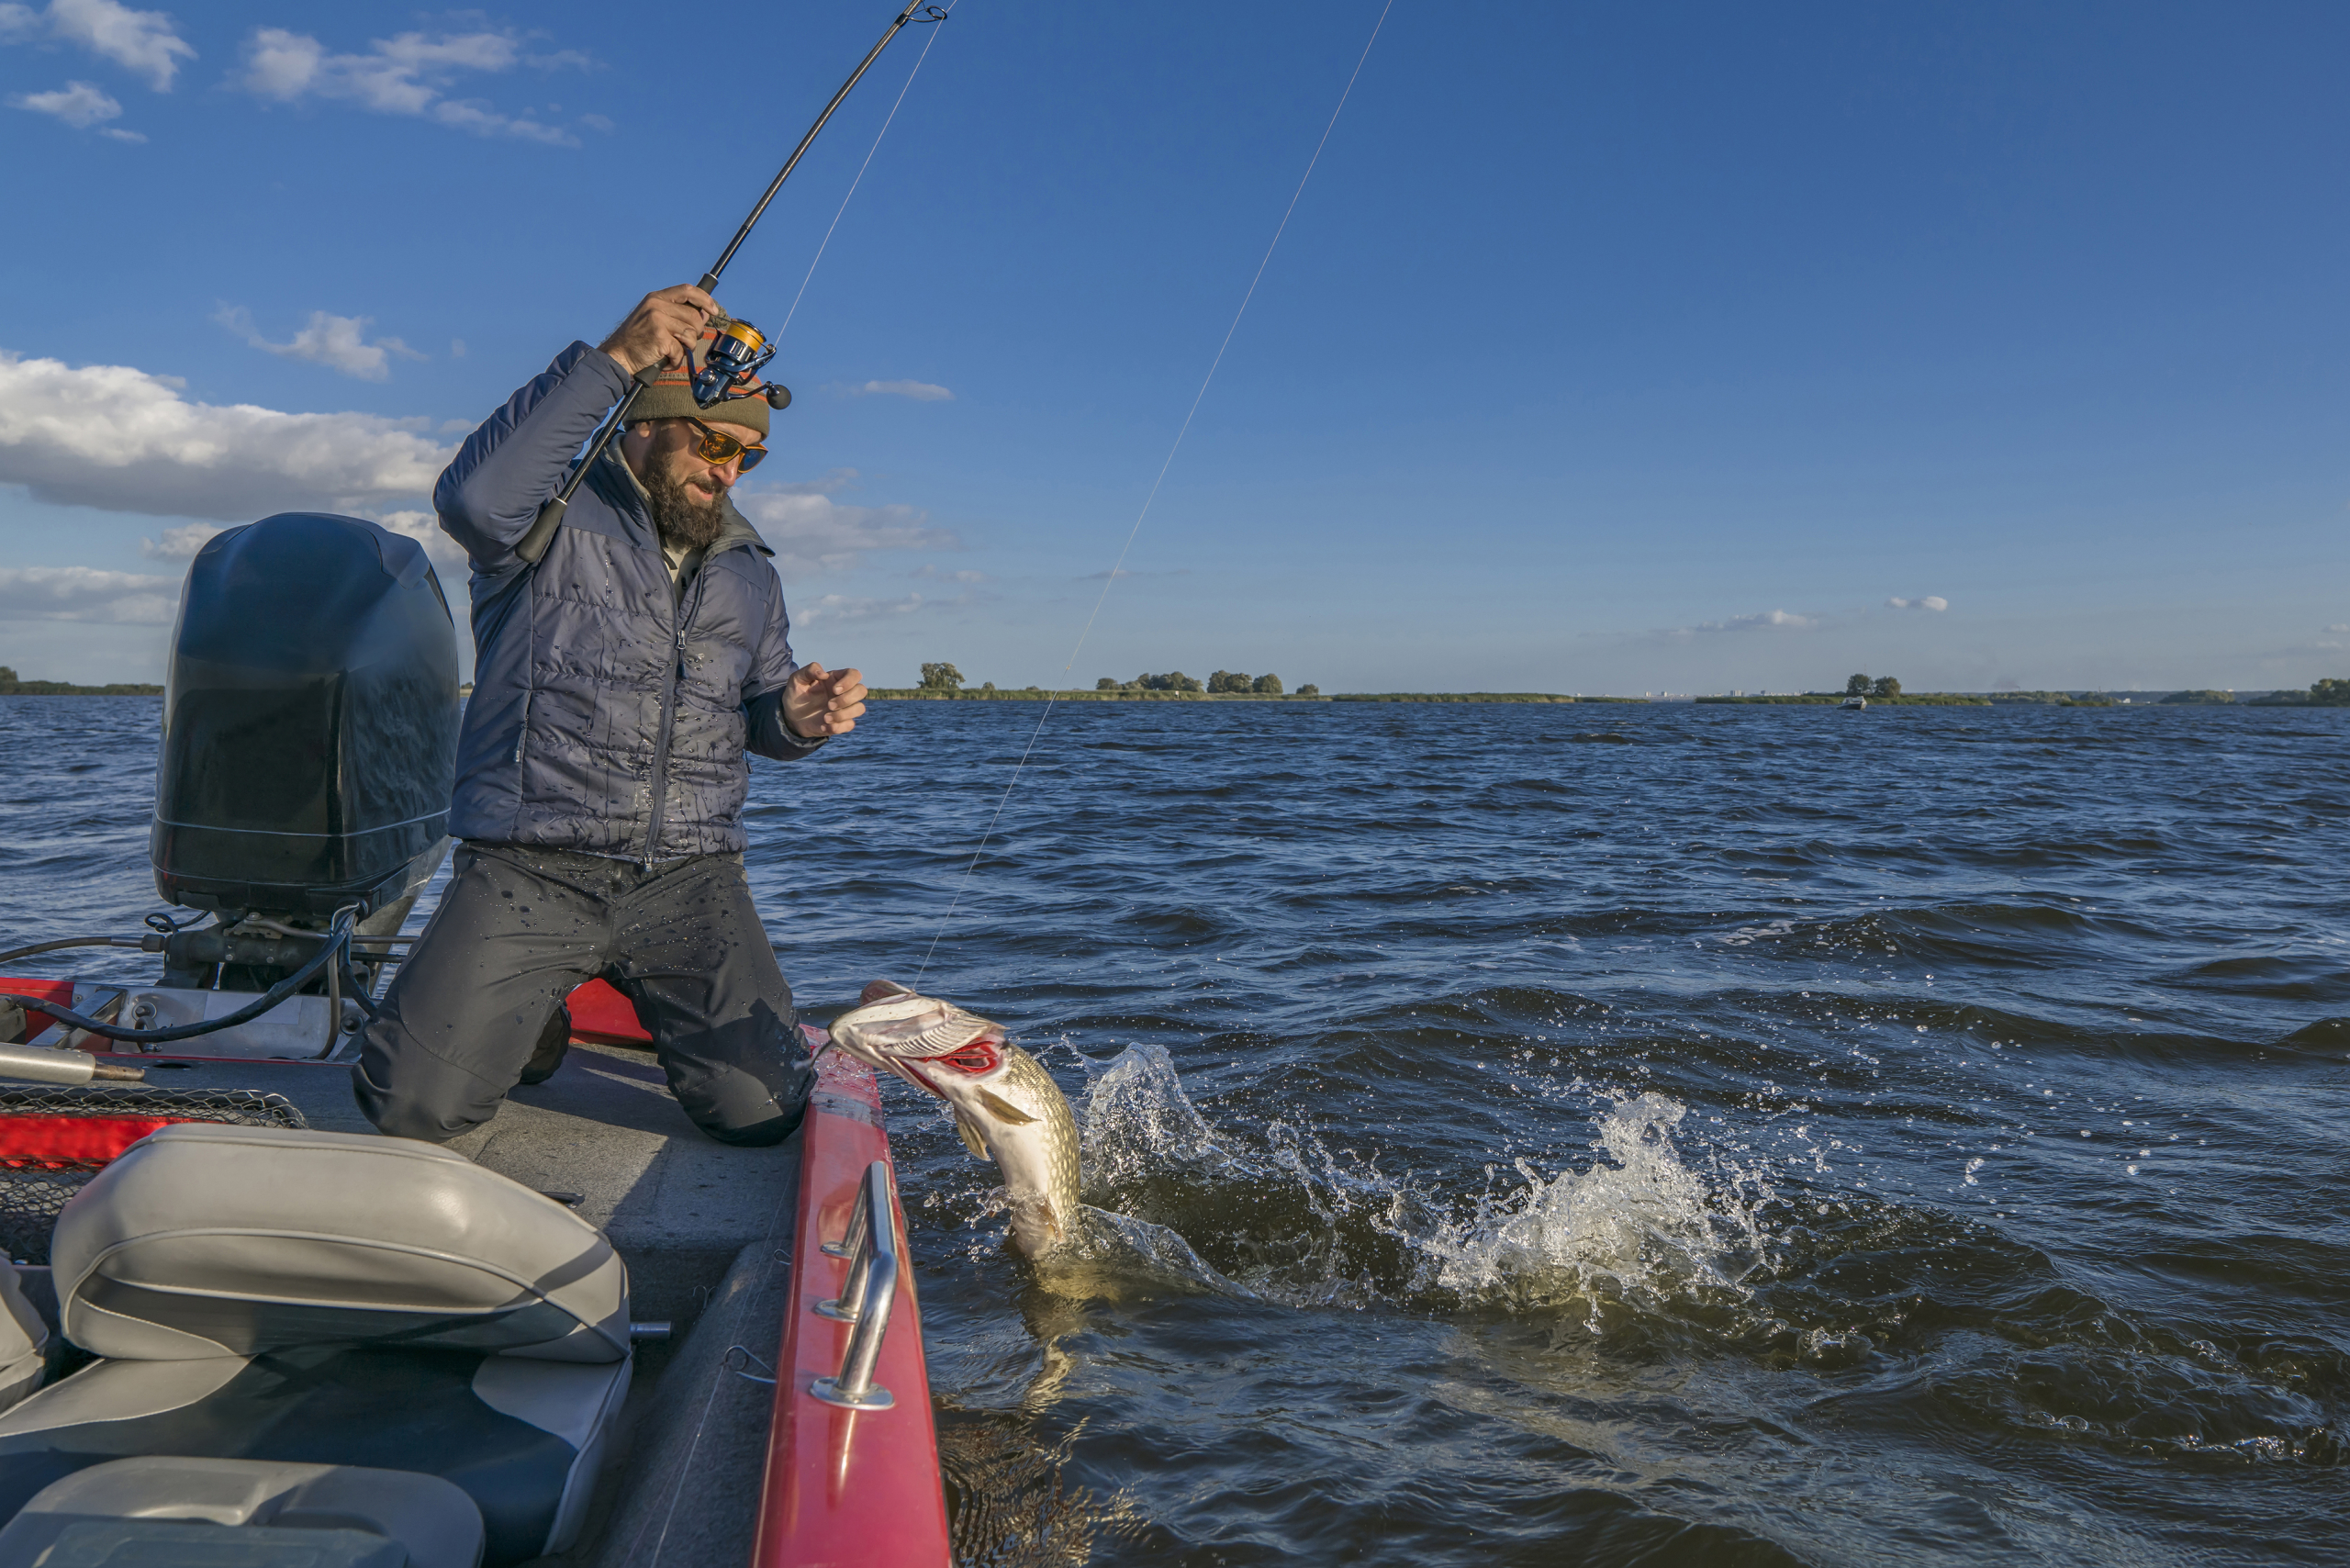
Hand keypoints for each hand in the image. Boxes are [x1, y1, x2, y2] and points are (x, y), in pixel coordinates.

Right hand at [597, 285, 716, 377]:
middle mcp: (657, 306)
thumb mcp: (653, 317)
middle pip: (694, 316)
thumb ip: (675, 313)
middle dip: (695, 333)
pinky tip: (664, 359)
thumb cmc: (637, 339)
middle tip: (682, 342)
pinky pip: (681, 351)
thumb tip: (704, 313)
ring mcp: (658, 321)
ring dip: (685, 348)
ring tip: (670, 351)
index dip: (704, 299)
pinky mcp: (660, 337)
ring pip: (691, 334)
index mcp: (656, 298)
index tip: (713, 310)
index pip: (687, 290)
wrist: (618, 355)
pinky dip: (675, 360)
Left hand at [784, 664, 866, 739]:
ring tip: (825, 718)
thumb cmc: (796, 694)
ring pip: (860, 708)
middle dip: (847, 699)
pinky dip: (838, 727)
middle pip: (862, 691)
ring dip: (843, 714)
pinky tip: (823, 726)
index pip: (854, 674)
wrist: (791, 716)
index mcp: (836, 679)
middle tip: (829, 705)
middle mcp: (844, 692)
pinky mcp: (842, 722)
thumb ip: (809, 670)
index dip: (849, 681)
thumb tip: (824, 674)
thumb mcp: (797, 679)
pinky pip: (850, 725)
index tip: (834, 690)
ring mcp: (845, 708)